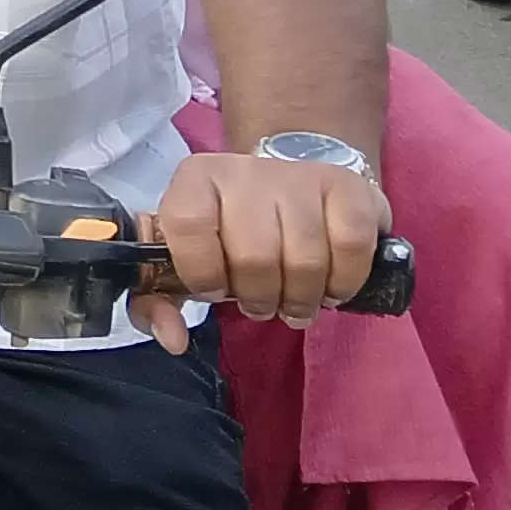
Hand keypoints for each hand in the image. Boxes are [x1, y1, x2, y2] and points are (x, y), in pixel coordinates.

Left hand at [133, 151, 390, 350]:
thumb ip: (159, 303)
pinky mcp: (349, 188)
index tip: (216, 289)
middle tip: (263, 304)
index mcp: (195, 180)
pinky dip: (344, 282)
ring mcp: (299, 176)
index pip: (187, 226)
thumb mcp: (184, 263)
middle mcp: (245, 170)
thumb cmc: (230, 235)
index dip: (203, 273)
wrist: (290, 189)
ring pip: (305, 258)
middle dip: (259, 297)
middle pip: (254, 255)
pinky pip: (352, 246)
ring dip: (301, 298)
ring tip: (296, 302)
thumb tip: (172, 339)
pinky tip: (331, 287)